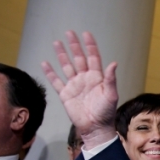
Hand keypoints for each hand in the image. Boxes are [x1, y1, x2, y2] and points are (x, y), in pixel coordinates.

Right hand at [40, 30, 118, 147]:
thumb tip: (114, 63)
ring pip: (67, 66)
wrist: (95, 128)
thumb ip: (111, 79)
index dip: (90, 46)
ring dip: (62, 55)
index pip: (93, 57)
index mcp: (97, 78)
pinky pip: (56, 81)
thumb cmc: (106, 112)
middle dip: (74, 46)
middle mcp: (85, 79)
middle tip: (69, 32)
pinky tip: (45, 63)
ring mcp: (74, 86)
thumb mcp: (111, 95)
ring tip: (56, 42)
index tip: (86, 34)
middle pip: (78, 58)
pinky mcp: (65, 94)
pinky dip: (50, 73)